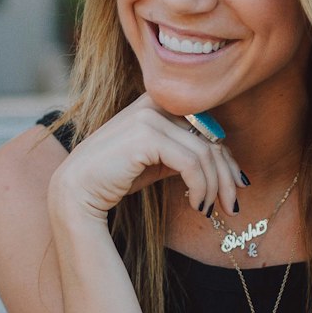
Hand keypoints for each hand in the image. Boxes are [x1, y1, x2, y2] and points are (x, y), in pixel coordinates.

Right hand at [47, 94, 243, 221]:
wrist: (76, 193)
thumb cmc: (115, 179)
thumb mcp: (156, 162)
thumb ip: (184, 153)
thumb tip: (224, 164)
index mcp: (156, 103)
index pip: (207, 126)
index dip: (226, 158)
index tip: (235, 186)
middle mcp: (153, 103)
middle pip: (211, 138)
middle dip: (226, 175)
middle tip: (232, 205)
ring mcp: (148, 116)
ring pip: (204, 153)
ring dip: (214, 187)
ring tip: (209, 209)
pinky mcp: (146, 135)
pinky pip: (191, 163)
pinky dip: (201, 187)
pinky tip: (197, 205)